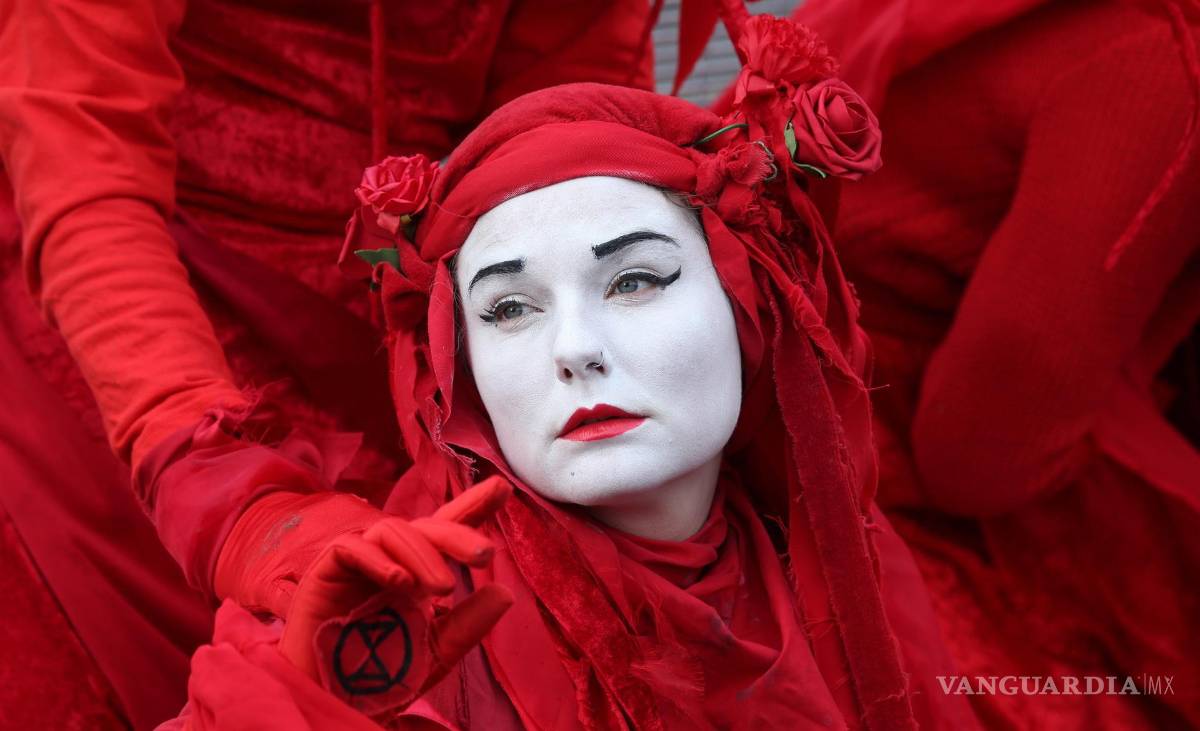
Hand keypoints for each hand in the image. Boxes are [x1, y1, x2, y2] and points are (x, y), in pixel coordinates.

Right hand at [277, 476, 513, 703]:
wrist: (333, 703)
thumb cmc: (381, 678)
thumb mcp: (436, 650)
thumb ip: (468, 624)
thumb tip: (506, 592)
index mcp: (417, 573)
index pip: (445, 531)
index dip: (471, 507)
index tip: (502, 487)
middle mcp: (389, 561)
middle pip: (425, 527)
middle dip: (457, 533)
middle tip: (484, 554)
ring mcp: (357, 563)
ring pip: (391, 531)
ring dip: (422, 554)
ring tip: (443, 588)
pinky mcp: (324, 572)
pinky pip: (350, 548)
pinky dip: (377, 560)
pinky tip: (400, 582)